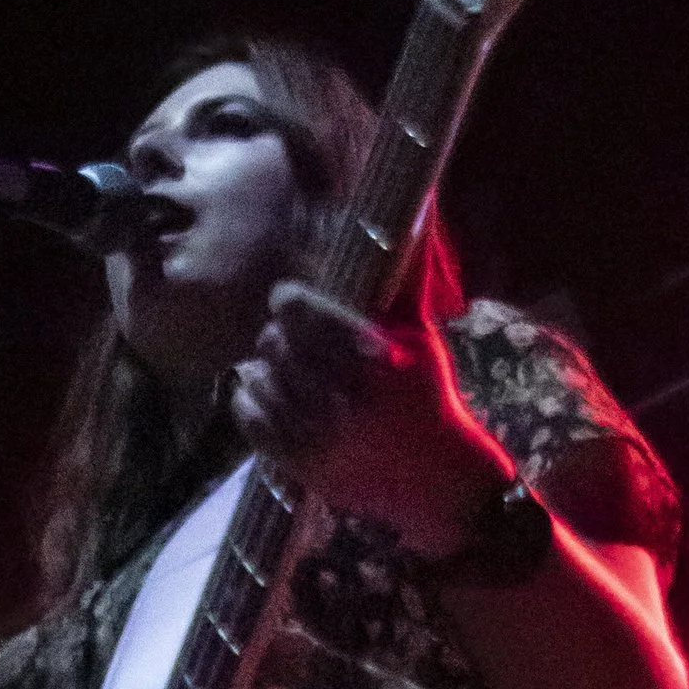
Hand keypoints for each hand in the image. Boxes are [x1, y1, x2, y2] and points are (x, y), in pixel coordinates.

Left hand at [230, 280, 507, 553]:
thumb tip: (420, 205)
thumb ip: (409, 272)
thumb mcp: (421, 335)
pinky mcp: (305, 467)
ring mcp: (323, 436)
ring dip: (264, 370)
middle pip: (273, 343)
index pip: (298, 310)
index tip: (291, 304)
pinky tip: (267, 396)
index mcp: (373, 357)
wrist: (438, 483)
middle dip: (279, 339)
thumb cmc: (426, 398)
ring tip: (281, 370)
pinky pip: (251, 420)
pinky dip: (250, 403)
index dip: (288, 302)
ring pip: (258, 379)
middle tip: (289, 342)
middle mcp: (346, 397)